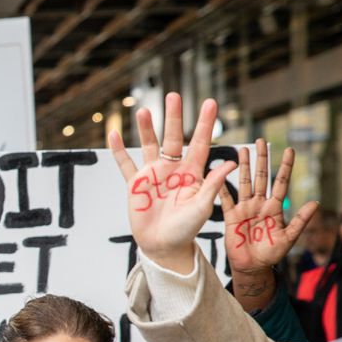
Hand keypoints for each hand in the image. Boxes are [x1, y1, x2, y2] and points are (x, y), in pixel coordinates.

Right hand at [108, 93, 237, 272]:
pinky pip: (125, 164)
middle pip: (174, 137)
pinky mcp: (136, 184)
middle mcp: (174, 169)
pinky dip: (118, 151)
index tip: (210, 103)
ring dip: (147, 129)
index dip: (205, 124)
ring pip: (149, 146)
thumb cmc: (186, 229)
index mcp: (193, 173)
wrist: (164, 246)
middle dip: (174, 117)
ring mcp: (154, 175)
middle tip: (174, 95)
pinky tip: (113, 134)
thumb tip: (229, 163)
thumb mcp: (202, 207)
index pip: (200, 143)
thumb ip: (212, 184)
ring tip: (144, 111)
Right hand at [221, 142, 316, 310]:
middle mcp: (259, 204)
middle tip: (262, 141)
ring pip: (244, 182)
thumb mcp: (288, 238)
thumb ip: (300, 220)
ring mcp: (245, 208)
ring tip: (243, 150)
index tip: (289, 150)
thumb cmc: (271, 254)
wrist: (251, 266)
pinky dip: (221, 187)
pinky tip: (218, 173)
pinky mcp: (231, 216)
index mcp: (275, 208)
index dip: (285, 166)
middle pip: (261, 177)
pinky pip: (225, 199)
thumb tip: (315, 203)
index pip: (281, 182)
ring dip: (244, 166)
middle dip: (262, 158)